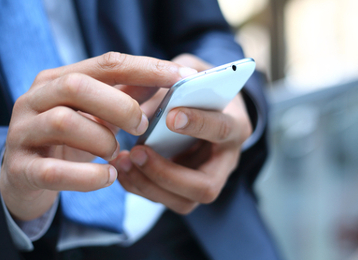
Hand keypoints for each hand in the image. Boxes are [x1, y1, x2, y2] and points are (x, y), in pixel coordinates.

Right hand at [0, 52, 196, 220]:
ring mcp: (23, 133)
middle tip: (141, 126)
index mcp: (57, 79)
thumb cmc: (68, 139)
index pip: (106, 64)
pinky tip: (107, 176)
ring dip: (102, 140)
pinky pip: (53, 171)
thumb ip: (125, 94)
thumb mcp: (95, 113)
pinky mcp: (21, 169)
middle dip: (120, 106)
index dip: (146, 68)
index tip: (180, 78)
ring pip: (63, 122)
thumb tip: (169, 78)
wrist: (24, 176)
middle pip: (77, 86)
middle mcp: (35, 99)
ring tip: (116, 153)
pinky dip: (88, 176)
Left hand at [113, 54, 252, 213]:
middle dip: (167, 173)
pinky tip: (122, 168)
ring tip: (122, 161)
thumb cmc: (199, 86)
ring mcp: (207, 178)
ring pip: (184, 202)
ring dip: (148, 185)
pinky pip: (165, 200)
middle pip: (206, 186)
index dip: (199, 124)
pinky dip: (139, 187)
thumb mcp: (191, 70)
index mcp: (235, 124)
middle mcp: (226, 160)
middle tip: (137, 151)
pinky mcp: (187, 189)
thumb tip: (148, 97)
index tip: (171, 116)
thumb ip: (174, 79)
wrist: (206, 105)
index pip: (222, 130)